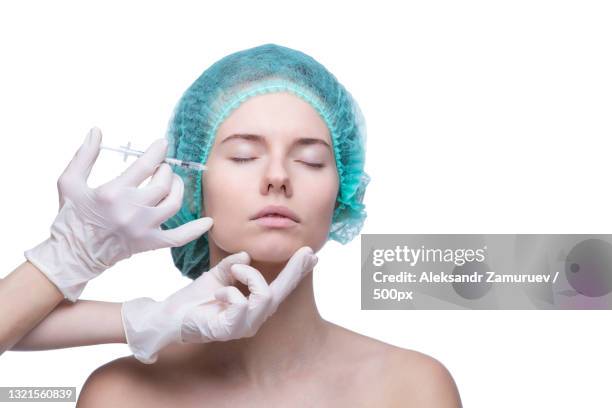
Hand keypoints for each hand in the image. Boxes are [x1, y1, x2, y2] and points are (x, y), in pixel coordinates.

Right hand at [24, 127, 212, 301]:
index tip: (162, 145)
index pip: (145, 165)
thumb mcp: (69, 181)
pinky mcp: (149, 243)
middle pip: (163, 183)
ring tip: (172, 182)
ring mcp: (143, 228)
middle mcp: (131, 210)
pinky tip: (208, 221)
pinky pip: (179, 237)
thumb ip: (85, 155)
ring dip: (177, 188)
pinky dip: (195, 229)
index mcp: (113, 193)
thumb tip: (97, 130)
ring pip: (173, 204)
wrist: (73, 254)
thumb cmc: (71, 215)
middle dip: (166, 170)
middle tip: (162, 167)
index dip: (157, 152)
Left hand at [121, 246, 317, 363]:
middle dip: (294, 271)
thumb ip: (233, 266)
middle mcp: (253, 318)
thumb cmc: (193, 300)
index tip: (311, 255)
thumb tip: (247, 257)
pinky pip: (241, 304)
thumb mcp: (217, 276)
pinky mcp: (230, 331)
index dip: (295, 272)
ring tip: (232, 271)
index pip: (278, 287)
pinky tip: (218, 293)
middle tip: (305, 251)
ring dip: (248, 276)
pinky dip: (230, 291)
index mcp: (252, 305)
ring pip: (264, 295)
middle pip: (281, 292)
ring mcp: (244, 327)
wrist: (168, 316)